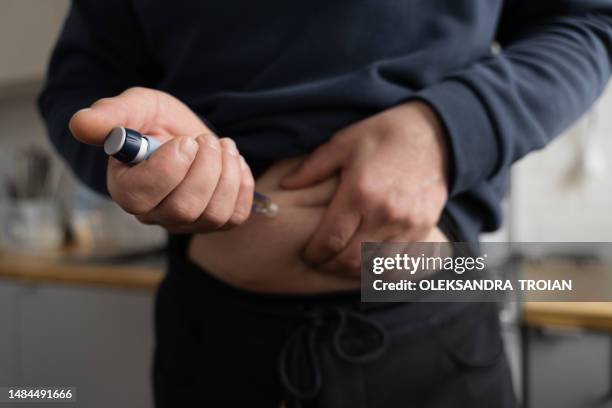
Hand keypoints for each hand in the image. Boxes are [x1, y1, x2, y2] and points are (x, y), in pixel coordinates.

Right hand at [69, 87, 253, 232]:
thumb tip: (81, 124)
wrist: (186, 133)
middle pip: (184, 209)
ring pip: (214, 214)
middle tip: (205, 139)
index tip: (184, 141)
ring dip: (226, 173)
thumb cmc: (156, 122)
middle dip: (204, 168)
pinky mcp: (215, 222)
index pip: (141, 196)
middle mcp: (155, 214)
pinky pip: (236, 216)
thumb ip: (110, 116)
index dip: (169, 168)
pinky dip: (242, 184)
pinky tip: (233, 161)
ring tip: (222, 145)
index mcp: (126, 188)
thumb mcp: (135, 108)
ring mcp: (186, 223)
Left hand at [281, 102, 448, 274]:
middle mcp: (385, 213)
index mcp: (360, 192)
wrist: (434, 135)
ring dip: (355, 270)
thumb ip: (311, 168)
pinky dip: (381, 268)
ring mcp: (408, 224)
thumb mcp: (343, 143)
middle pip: (351, 260)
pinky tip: (369, 261)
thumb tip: (284, 186)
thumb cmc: (383, 136)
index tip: (307, 254)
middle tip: (321, 262)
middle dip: (330, 266)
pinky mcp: (424, 229)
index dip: (314, 254)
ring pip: (375, 266)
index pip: (330, 240)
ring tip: (342, 262)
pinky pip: (400, 263)